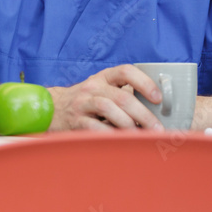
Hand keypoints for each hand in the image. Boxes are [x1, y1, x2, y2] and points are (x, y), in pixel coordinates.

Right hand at [47, 65, 162, 130]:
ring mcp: (82, 103)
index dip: (144, 83)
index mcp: (103, 78)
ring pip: (108, 108)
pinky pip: (95, 126)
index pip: (125, 71)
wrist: (53, 109)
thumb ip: (124, 96)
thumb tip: (156, 111)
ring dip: (128, 124)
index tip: (158, 98)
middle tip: (157, 129)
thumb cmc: (86, 102)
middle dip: (144, 115)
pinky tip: (119, 140)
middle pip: (122, 97)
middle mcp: (92, 87)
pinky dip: (110, 134)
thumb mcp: (103, 91)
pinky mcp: (75, 120)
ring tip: (138, 136)